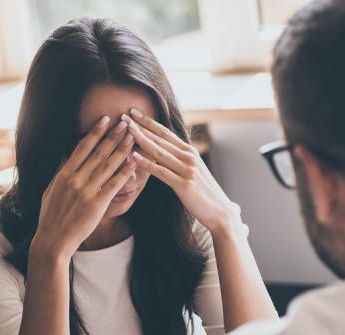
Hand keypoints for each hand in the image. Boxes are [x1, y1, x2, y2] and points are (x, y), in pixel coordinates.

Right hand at [31, 116, 137, 260]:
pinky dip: (125, 172)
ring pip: (108, 166)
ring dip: (122, 149)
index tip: (105, 120)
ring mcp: (87, 192)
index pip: (82, 148)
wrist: (53, 240)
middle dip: (113, 136)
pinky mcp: (97, 204)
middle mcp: (75, 180)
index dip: (95, 132)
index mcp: (64, 175)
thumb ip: (59, 173)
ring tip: (133, 137)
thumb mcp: (49, 191)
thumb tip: (64, 156)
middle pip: (98, 153)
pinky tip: (134, 162)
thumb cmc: (50, 217)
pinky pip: (114, 185)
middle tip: (125, 122)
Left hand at [124, 109, 247, 238]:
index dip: (148, 122)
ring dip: (141, 139)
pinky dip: (147, 163)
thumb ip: (180, 161)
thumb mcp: (193, 172)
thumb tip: (165, 154)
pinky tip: (134, 156)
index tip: (133, 112)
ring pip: (159, 151)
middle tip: (124, 116)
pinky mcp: (184, 184)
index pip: (165, 133)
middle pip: (160, 138)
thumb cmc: (203, 194)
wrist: (220, 212)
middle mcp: (189, 157)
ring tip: (127, 130)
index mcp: (190, 152)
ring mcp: (187, 170)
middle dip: (141, 126)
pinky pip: (161, 172)